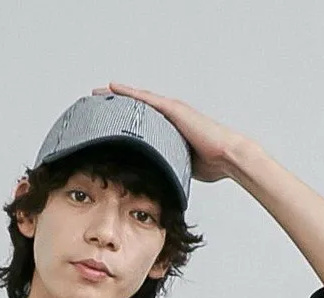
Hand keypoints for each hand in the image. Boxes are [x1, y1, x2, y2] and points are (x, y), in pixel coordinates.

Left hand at [93, 81, 248, 182]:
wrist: (227, 156)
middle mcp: (169, 117)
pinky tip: (114, 88)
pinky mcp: (173, 110)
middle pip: (137, 108)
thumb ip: (168, 167)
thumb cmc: (212, 164)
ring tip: (98, 92)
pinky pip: (146, 100)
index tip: (106, 121)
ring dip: (118, 95)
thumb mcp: (181, 166)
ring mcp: (171, 111)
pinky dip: (129, 93)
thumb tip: (155, 183)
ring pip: (138, 100)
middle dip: (116, 104)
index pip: (142, 123)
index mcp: (170, 131)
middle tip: (95, 101)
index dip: (123, 120)